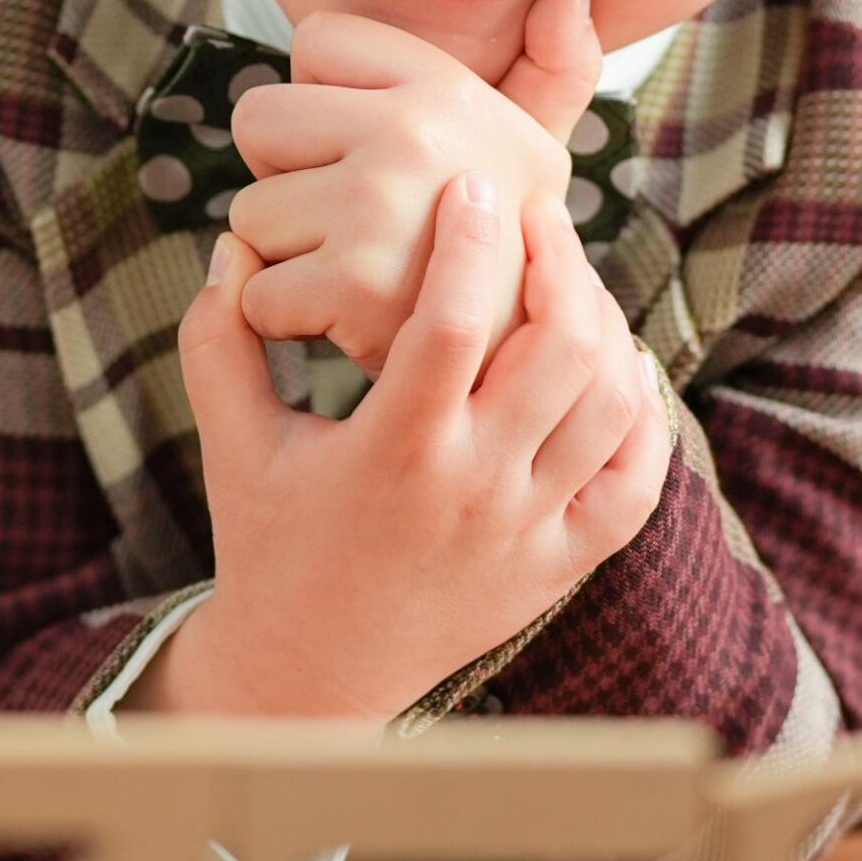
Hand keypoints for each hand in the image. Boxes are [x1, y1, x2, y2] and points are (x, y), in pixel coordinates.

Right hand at [144, 171, 670, 720]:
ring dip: (604, 322)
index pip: (452, 323)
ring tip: (570, 277)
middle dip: (560, 260)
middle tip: (537, 212)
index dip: (470, 239)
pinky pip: (638, 479)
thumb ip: (219, 341)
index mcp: (390, 454)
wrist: (311, 675)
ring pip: (611, 403)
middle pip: (559, 349)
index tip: (472, 185)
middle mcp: (473, 491)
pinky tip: (616, 361)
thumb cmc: (267, 543)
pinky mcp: (561, 565)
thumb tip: (230, 247)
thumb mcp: (231, 442)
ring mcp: (528, 532)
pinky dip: (643, 411)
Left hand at [222, 0, 605, 370]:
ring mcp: (380, 206)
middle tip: (353, 224)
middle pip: (259, 119)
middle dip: (287, 176)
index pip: (314, 39)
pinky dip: (283, 320)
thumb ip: (553, 68)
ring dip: (287, 256)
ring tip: (360, 274)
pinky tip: (343, 322)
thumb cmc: (510, 250)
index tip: (377, 154)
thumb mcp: (539, 152)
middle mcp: (413, 132)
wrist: (525, 371)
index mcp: (445, 86)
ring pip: (249, 212)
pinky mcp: (351, 283)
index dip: (329, 102)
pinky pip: (255, 289)